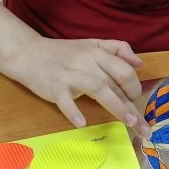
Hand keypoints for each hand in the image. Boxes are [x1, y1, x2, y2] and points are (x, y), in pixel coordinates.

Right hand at [14, 35, 148, 133]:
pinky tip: (82, 124)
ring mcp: (71, 75)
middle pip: (116, 81)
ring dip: (116, 106)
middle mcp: (87, 62)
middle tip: (140, 122)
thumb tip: (139, 63)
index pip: (124, 69)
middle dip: (132, 102)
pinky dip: (74, 112)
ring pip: (98, 89)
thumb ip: (117, 49)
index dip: (136, 86)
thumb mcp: (92, 44)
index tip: (137, 100)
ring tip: (129, 122)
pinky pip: (66, 101)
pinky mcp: (55, 87)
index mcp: (97, 52)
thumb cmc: (62, 53)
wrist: (28, 53)